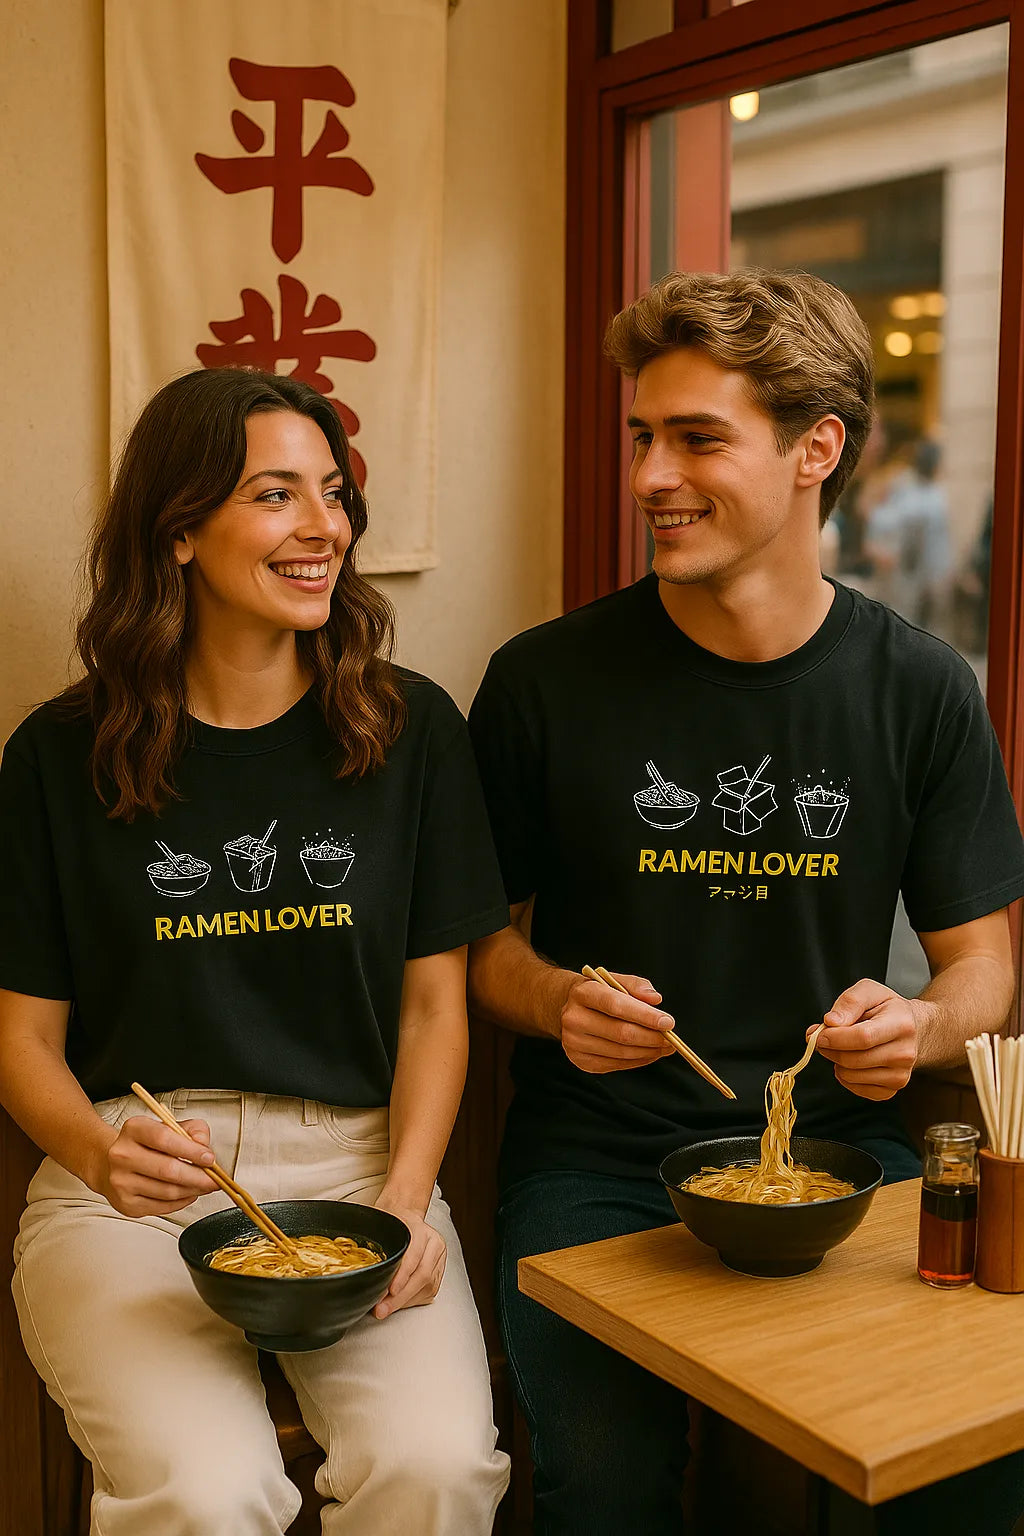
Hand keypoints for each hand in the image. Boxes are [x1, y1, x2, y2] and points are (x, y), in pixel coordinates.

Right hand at [95, 1115, 217, 1215]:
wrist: (111, 1165)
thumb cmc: (145, 1145)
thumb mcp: (169, 1126)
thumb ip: (193, 1130)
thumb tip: (204, 1146)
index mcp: (134, 1129)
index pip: (165, 1138)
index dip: (191, 1150)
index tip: (209, 1158)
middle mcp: (123, 1155)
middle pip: (168, 1170)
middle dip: (198, 1177)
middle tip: (214, 1179)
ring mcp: (122, 1182)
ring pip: (168, 1192)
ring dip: (192, 1191)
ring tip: (203, 1186)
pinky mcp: (126, 1204)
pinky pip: (162, 1207)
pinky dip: (181, 1202)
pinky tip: (188, 1193)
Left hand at [372, 1189, 446, 1318]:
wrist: (404, 1216)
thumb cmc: (391, 1221)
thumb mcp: (379, 1223)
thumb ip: (371, 1241)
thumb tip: (360, 1268)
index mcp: (420, 1229)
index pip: (415, 1254)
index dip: (403, 1274)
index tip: (391, 1290)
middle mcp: (433, 1243)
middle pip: (422, 1275)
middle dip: (401, 1296)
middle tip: (383, 1308)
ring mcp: (438, 1258)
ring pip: (427, 1286)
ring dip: (405, 1301)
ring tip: (386, 1308)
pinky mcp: (439, 1272)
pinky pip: (428, 1292)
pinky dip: (411, 1301)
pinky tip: (398, 1303)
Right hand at [559, 971, 674, 1073]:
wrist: (569, 1008)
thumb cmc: (599, 993)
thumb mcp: (615, 980)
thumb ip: (637, 986)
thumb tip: (655, 1000)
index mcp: (583, 993)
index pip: (617, 1005)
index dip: (645, 1016)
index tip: (668, 1022)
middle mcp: (574, 1018)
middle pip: (621, 1033)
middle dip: (652, 1037)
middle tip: (671, 1038)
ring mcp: (574, 1043)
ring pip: (621, 1052)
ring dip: (648, 1051)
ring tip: (665, 1046)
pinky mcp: (581, 1061)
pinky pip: (617, 1065)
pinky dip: (638, 1060)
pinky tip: (649, 1053)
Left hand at [812, 979, 921, 1100]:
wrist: (913, 1030)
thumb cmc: (887, 1008)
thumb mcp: (870, 991)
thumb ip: (849, 1002)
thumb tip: (831, 1021)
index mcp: (901, 1024)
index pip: (863, 1038)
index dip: (835, 1038)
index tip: (820, 1034)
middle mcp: (905, 1053)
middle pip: (854, 1060)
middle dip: (830, 1049)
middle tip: (823, 1039)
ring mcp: (901, 1075)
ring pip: (852, 1076)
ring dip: (836, 1062)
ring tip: (841, 1047)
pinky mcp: (893, 1089)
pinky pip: (857, 1089)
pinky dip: (845, 1077)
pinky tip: (851, 1062)